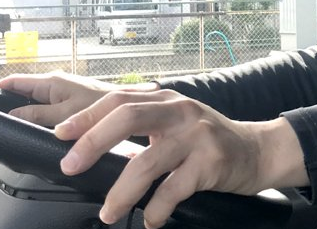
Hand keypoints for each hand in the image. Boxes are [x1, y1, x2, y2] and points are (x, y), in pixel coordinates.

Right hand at [0, 71, 157, 125]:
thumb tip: (12, 116)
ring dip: (34, 118)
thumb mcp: (66, 115)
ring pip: (41, 105)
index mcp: (52, 82)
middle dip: (14, 108)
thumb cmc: (107, 107)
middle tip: (4, 126)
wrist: (137, 107)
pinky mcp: (77, 103)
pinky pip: (55, 112)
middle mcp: (58, 84)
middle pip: (24, 95)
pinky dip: (50, 122)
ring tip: (27, 132)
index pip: (13, 82)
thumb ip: (38, 116)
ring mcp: (68, 93)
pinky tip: (51, 135)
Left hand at [54, 89, 307, 228]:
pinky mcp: (211, 162)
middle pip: (128, 116)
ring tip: (108, 212)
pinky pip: (174, 189)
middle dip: (92, 141)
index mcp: (166, 99)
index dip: (87, 116)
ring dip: (121, 191)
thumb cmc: (209, 141)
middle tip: (69, 167)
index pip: (119, 99)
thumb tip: (92, 142)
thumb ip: (143, 122)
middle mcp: (180, 111)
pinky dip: (156, 208)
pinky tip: (150, 219)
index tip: (60, 135)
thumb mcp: (177, 122)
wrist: (257, 151)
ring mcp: (197, 135)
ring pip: (147, 160)